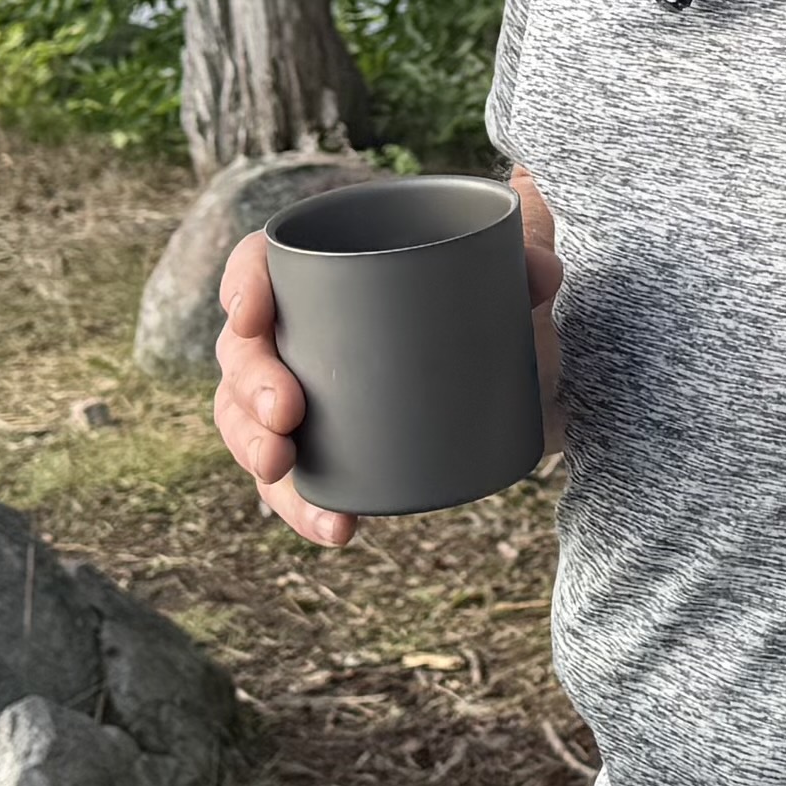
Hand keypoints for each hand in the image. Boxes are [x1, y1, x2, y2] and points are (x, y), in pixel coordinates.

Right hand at [212, 171, 564, 552]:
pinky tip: (336, 525)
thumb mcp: (512, 278)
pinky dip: (303, 506)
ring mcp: (303, 393)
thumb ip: (530, 261)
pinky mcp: (325, 449)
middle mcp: (298, 331)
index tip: (249, 313)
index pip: (260, 264)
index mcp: (325, 269)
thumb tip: (543, 272)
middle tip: (285, 411)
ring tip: (282, 468)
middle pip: (242, 350)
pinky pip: (290, 480)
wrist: (521, 377)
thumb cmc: (493, 305)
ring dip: (252, 448)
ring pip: (246, 419)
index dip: (242, 283)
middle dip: (250, 384)